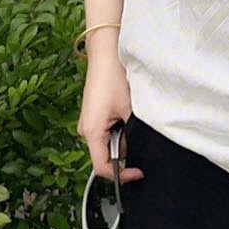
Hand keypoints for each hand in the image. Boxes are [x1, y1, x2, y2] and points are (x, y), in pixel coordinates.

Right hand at [77, 56, 144, 183]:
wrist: (106, 54)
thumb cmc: (114, 77)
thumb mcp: (130, 109)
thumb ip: (133, 134)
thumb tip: (140, 149)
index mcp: (92, 132)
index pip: (102, 167)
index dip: (122, 175)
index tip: (139, 172)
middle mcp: (86, 130)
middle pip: (106, 156)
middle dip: (126, 153)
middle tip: (142, 139)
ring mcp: (89, 123)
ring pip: (108, 143)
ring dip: (124, 139)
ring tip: (133, 119)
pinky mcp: (94, 116)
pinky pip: (107, 132)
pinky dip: (120, 129)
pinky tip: (127, 114)